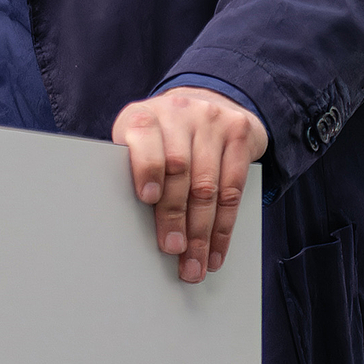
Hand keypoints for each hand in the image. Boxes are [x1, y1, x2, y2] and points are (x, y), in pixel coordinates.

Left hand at [110, 87, 269, 283]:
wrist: (207, 101)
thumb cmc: (162, 136)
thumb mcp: (140, 143)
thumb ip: (133, 171)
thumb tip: (125, 225)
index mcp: (143, 116)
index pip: (144, 138)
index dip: (147, 168)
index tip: (148, 199)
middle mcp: (177, 112)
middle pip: (179, 170)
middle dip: (176, 218)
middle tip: (173, 250)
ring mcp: (211, 120)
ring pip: (208, 185)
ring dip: (202, 232)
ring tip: (195, 262)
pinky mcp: (238, 133)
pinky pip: (234, 188)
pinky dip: (224, 227)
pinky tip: (216, 249)